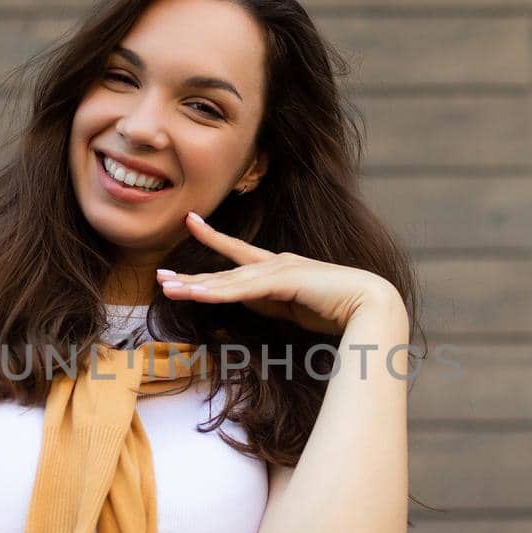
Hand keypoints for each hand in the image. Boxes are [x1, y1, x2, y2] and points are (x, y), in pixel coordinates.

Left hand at [158, 211, 399, 334]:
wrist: (371, 306)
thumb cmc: (339, 310)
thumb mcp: (294, 308)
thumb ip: (271, 303)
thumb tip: (246, 302)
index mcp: (280, 268)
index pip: (239, 253)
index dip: (214, 238)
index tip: (191, 222)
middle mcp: (276, 263)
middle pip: (225, 273)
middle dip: (192, 276)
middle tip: (160, 277)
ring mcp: (280, 269)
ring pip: (228, 281)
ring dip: (195, 287)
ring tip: (166, 288)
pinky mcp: (283, 281)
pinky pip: (242, 289)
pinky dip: (217, 293)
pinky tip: (194, 295)